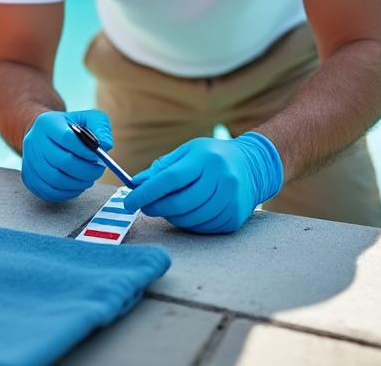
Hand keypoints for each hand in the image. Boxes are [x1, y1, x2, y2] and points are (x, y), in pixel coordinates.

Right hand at [21, 109, 112, 201]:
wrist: (45, 136)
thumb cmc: (70, 128)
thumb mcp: (87, 119)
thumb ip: (100, 128)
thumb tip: (105, 146)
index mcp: (47, 123)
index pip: (67, 138)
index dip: (85, 151)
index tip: (98, 157)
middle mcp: (33, 141)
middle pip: (61, 161)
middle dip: (85, 170)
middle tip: (98, 171)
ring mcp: (29, 161)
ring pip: (55, 179)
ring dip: (78, 183)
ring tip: (88, 178)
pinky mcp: (29, 178)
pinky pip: (50, 191)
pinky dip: (67, 192)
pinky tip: (77, 185)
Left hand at [122, 132, 283, 233]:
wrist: (251, 167)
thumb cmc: (211, 157)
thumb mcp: (187, 153)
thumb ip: (161, 168)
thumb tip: (135, 184)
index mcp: (206, 158)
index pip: (171, 179)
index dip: (147, 192)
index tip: (129, 201)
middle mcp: (221, 179)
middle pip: (179, 202)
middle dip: (155, 207)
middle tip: (144, 207)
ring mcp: (230, 200)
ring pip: (189, 219)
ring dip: (171, 217)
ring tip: (167, 207)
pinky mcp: (234, 217)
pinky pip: (202, 227)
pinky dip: (188, 223)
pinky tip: (186, 213)